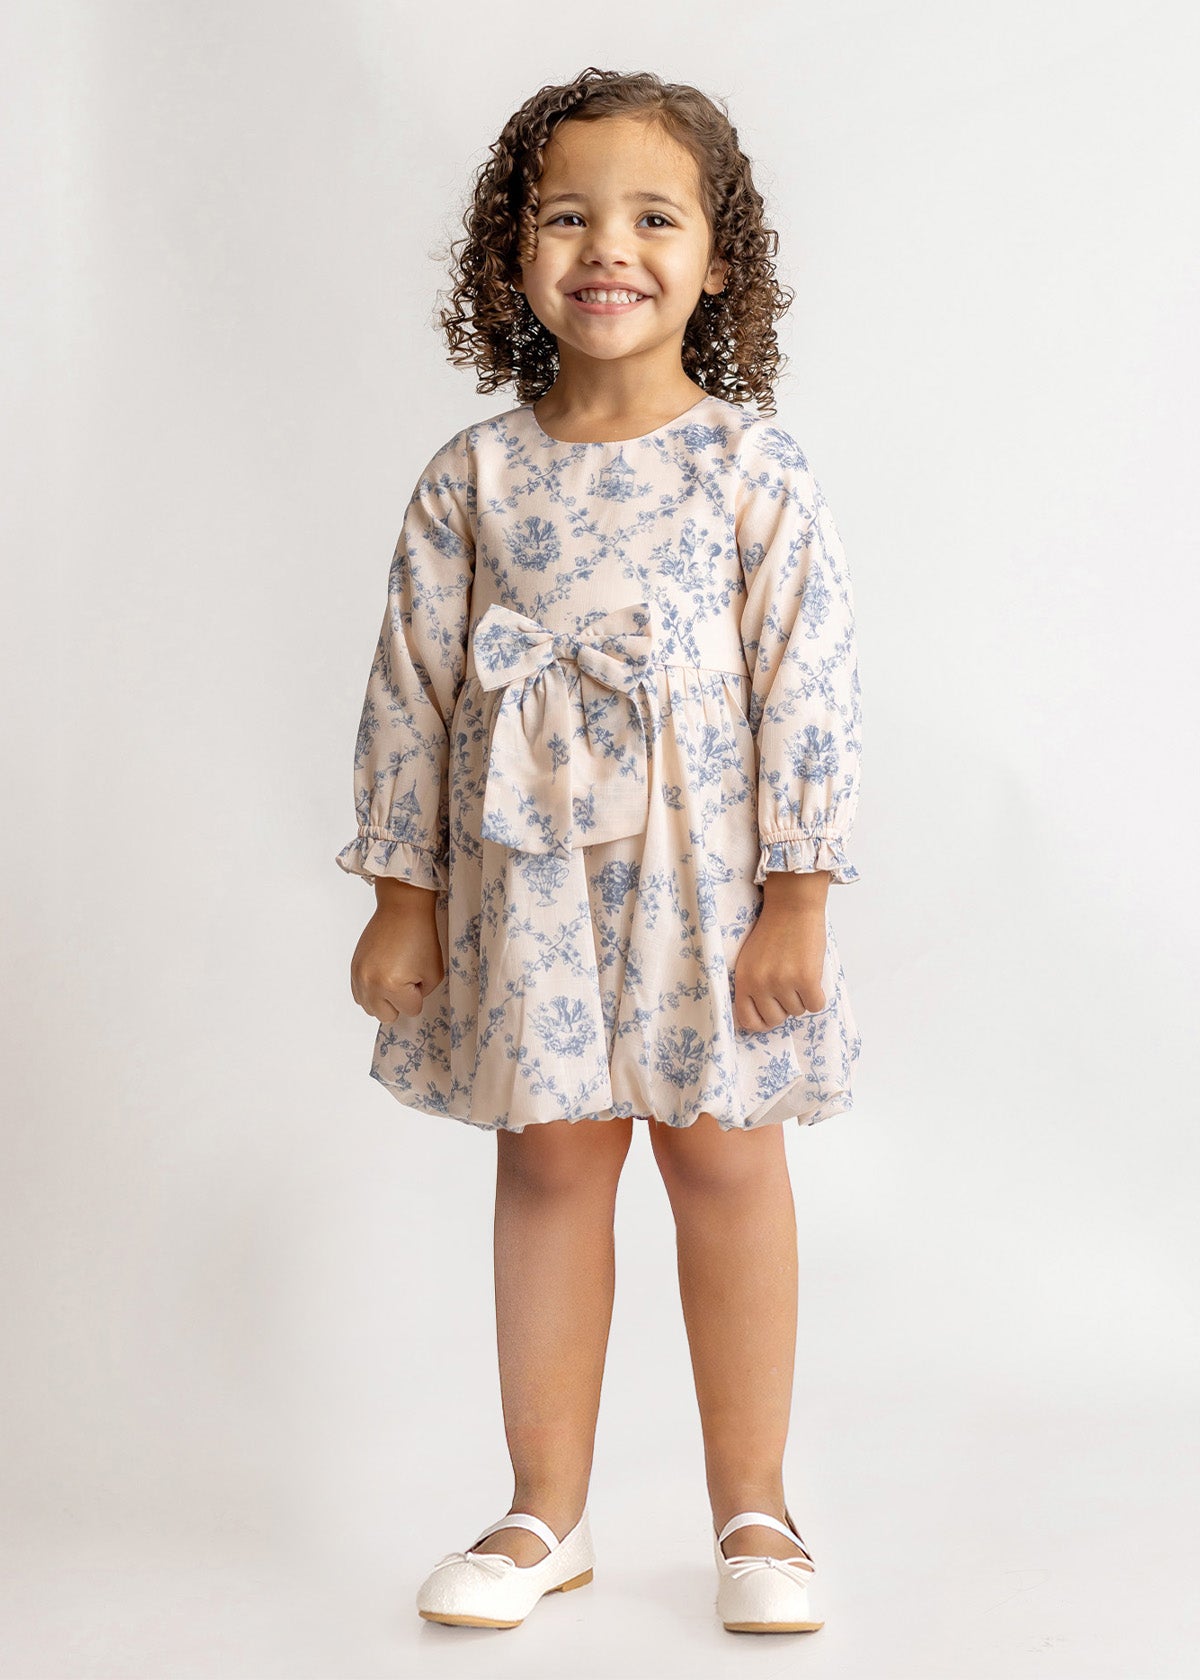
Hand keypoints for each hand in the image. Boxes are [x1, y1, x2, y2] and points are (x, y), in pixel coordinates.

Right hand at [350, 885, 444, 1022]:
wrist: (401, 910)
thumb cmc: (420, 937)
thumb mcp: (433, 973)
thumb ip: (421, 995)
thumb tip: (405, 1002)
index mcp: (391, 985)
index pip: (411, 1010)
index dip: (418, 994)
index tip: (417, 974)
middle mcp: (370, 983)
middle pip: (387, 1016)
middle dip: (399, 1001)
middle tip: (405, 977)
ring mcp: (359, 976)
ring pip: (370, 1008)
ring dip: (383, 999)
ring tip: (392, 977)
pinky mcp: (353, 968)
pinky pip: (359, 995)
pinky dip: (371, 991)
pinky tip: (382, 975)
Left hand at [732, 899, 827, 1031]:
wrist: (791, 905)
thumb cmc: (773, 930)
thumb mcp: (750, 959)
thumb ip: (752, 985)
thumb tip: (761, 1016)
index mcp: (743, 979)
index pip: (747, 1020)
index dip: (761, 1021)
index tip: (770, 1015)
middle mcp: (760, 984)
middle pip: (775, 1019)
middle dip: (784, 1007)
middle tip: (789, 986)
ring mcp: (783, 982)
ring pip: (797, 1011)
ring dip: (802, 996)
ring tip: (799, 971)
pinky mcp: (806, 978)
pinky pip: (816, 1004)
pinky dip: (817, 995)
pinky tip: (812, 976)